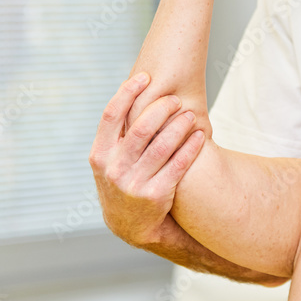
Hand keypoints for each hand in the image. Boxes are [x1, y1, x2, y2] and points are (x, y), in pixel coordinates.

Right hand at [89, 73, 206, 248]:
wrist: (129, 224)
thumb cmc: (123, 178)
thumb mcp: (109, 160)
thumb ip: (117, 132)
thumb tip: (131, 86)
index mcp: (99, 154)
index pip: (111, 115)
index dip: (128, 92)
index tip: (145, 76)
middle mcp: (114, 168)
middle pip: (141, 127)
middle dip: (162, 108)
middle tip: (176, 99)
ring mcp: (134, 183)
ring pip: (162, 145)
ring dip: (180, 125)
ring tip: (191, 114)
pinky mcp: (156, 195)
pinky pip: (178, 165)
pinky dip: (191, 147)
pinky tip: (201, 135)